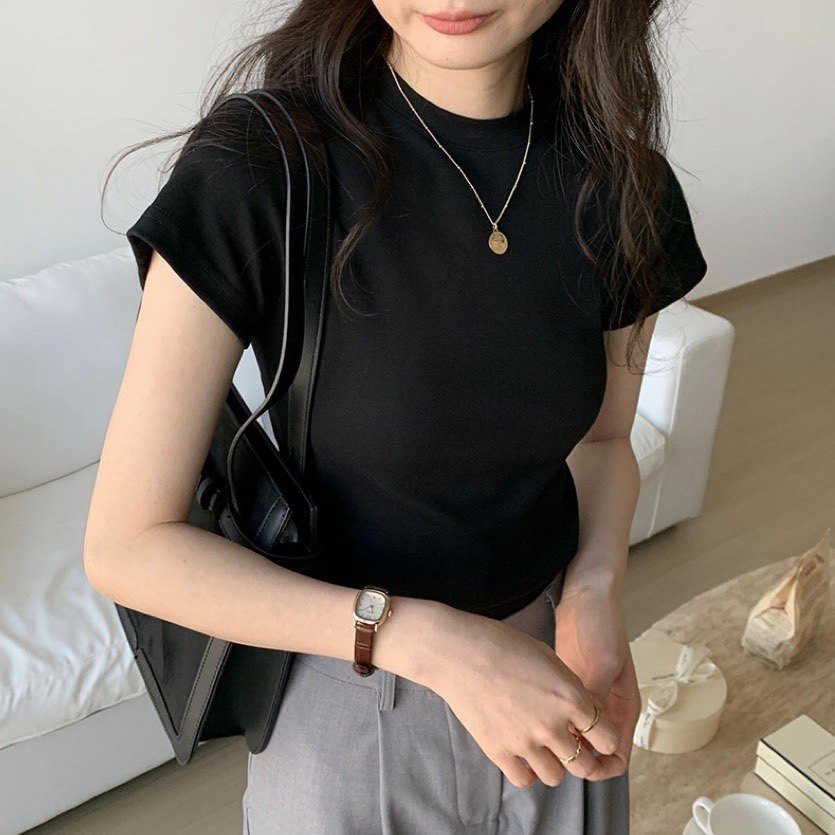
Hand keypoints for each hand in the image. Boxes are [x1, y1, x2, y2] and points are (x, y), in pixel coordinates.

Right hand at [423, 607, 620, 788]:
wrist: (458, 652)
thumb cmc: (502, 645)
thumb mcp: (548, 656)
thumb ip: (570, 687)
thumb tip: (581, 709)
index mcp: (570, 697)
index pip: (607, 738)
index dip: (603, 737)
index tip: (595, 735)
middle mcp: (552, 725)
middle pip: (585, 765)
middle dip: (583, 757)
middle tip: (571, 746)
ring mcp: (525, 742)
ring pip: (556, 778)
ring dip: (554, 765)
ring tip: (543, 748)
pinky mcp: (499, 752)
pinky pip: (524, 780)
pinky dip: (527, 772)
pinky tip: (523, 755)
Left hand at [554, 579, 641, 778]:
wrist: (586, 596)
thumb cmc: (601, 625)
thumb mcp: (603, 662)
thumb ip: (596, 698)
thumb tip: (581, 735)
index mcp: (623, 707)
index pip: (618, 755)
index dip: (602, 769)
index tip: (579, 768)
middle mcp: (605, 708)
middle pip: (594, 751)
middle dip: (577, 759)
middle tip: (552, 756)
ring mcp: (584, 698)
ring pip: (574, 736)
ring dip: (560, 742)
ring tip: (537, 741)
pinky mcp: (564, 687)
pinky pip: (559, 715)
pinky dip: (550, 722)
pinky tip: (532, 721)